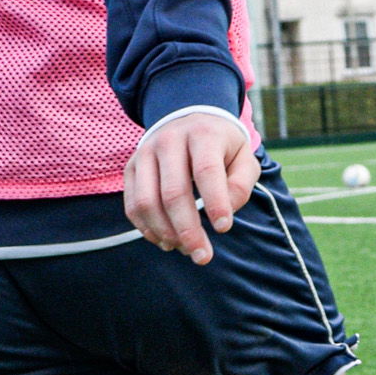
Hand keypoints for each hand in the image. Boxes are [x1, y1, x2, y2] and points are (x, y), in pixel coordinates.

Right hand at [125, 112, 259, 264]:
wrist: (188, 118)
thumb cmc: (221, 146)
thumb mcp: (243, 157)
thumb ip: (242, 184)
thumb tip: (225, 212)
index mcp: (202, 134)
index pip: (206, 171)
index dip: (215, 203)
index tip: (223, 228)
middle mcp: (169, 140)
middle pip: (173, 192)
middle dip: (188, 230)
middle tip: (202, 256)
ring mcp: (145, 153)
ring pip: (147, 202)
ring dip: (165, 233)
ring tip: (183, 249)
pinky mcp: (131, 168)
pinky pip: (133, 205)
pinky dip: (147, 229)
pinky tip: (166, 240)